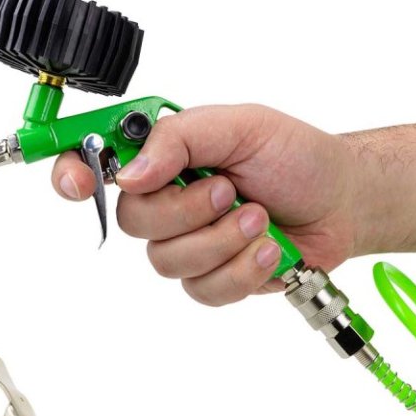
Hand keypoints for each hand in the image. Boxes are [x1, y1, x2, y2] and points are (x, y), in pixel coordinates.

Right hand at [51, 104, 356, 305]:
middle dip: (187, 211)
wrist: (342, 200)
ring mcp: (189, 242)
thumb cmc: (295, 156)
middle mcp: (168, 198)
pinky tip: (268, 250)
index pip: (96, 163)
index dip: (73, 174)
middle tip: (230, 191)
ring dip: (223, 240)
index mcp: (164, 154)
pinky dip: (242, 269)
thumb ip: (180, 139)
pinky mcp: (213, 277)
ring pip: (168, 261)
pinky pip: (203, 290)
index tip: (79, 182)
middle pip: (133, 222)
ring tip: (261, 218)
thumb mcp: (241, 125)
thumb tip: (131, 172)